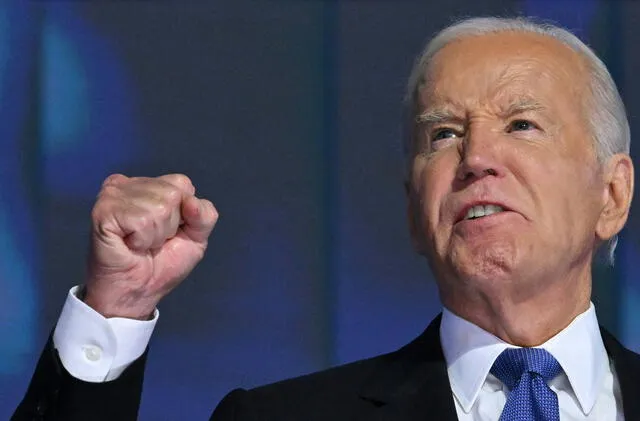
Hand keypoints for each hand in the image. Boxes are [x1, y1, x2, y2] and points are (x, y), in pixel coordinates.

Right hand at [83, 174, 217, 318]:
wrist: (138, 292)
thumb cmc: (162, 264)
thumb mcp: (196, 237)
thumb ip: (205, 214)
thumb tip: (191, 201)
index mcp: (148, 185)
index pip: (182, 183)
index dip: (184, 214)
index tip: (168, 232)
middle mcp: (128, 184)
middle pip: (172, 193)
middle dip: (170, 225)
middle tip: (151, 241)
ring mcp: (113, 195)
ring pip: (160, 207)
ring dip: (155, 235)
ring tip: (140, 244)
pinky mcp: (103, 211)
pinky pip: (142, 220)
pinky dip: (142, 240)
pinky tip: (129, 245)